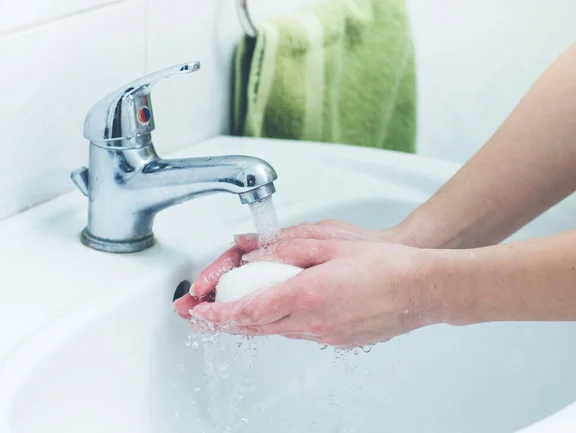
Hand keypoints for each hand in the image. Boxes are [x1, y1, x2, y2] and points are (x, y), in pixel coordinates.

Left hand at [184, 237, 442, 347]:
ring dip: (249, 323)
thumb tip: (250, 250)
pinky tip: (275, 311)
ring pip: (274, 332)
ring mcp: (325, 336)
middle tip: (201, 316)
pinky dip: (277, 324)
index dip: (218, 313)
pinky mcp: (336, 341)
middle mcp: (312, 322)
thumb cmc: (384, 263)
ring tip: (229, 313)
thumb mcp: (328, 242)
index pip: (248, 308)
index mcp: (306, 294)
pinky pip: (297, 334)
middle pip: (255, 326)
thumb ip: (284, 248)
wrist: (421, 289)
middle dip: (224, 322)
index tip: (198, 313)